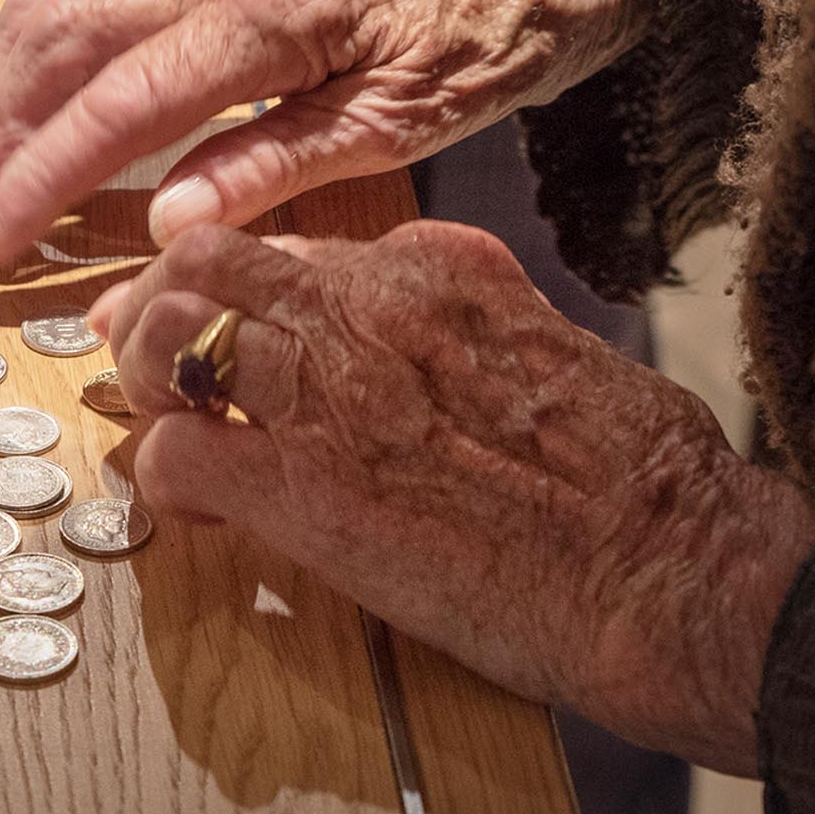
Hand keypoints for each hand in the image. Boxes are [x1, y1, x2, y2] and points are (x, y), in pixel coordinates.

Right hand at [0, 0, 640, 265]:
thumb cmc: (480, 43)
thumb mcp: (397, 127)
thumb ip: (274, 170)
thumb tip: (168, 226)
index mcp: (268, 14)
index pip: (119, 100)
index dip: (42, 175)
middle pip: (53, 30)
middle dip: (2, 129)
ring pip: (58, 8)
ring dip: (16, 95)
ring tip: (16, 184)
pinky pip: (96, 6)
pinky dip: (57, 72)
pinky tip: (66, 134)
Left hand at [98, 221, 814, 773]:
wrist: (666, 568)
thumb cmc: (643, 484)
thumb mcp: (558, 353)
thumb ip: (478, 331)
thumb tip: (442, 348)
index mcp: (438, 266)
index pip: (299, 245)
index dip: (257, 292)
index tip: (244, 331)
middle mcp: (366, 303)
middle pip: (207, 260)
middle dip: (166, 305)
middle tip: (156, 363)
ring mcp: (323, 387)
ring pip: (167, 337)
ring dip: (148, 384)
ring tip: (167, 429)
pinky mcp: (294, 487)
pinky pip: (174, 455)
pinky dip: (165, 484)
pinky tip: (202, 513)